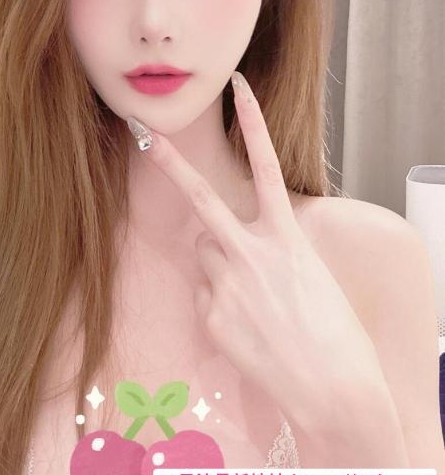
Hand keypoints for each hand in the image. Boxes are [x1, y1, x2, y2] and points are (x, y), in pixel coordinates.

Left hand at [125, 72, 387, 426]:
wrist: (335, 391)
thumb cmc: (336, 335)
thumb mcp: (312, 276)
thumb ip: (274, 251)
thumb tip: (239, 249)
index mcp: (287, 237)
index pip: (267, 166)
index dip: (252, 123)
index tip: (239, 88)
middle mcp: (253, 251)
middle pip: (202, 198)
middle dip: (170, 163)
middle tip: (144, 134)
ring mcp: (228, 282)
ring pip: (204, 253)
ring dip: (217, 263)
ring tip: (251, 297)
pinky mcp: (211, 314)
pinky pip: (204, 294)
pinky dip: (218, 304)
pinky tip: (246, 327)